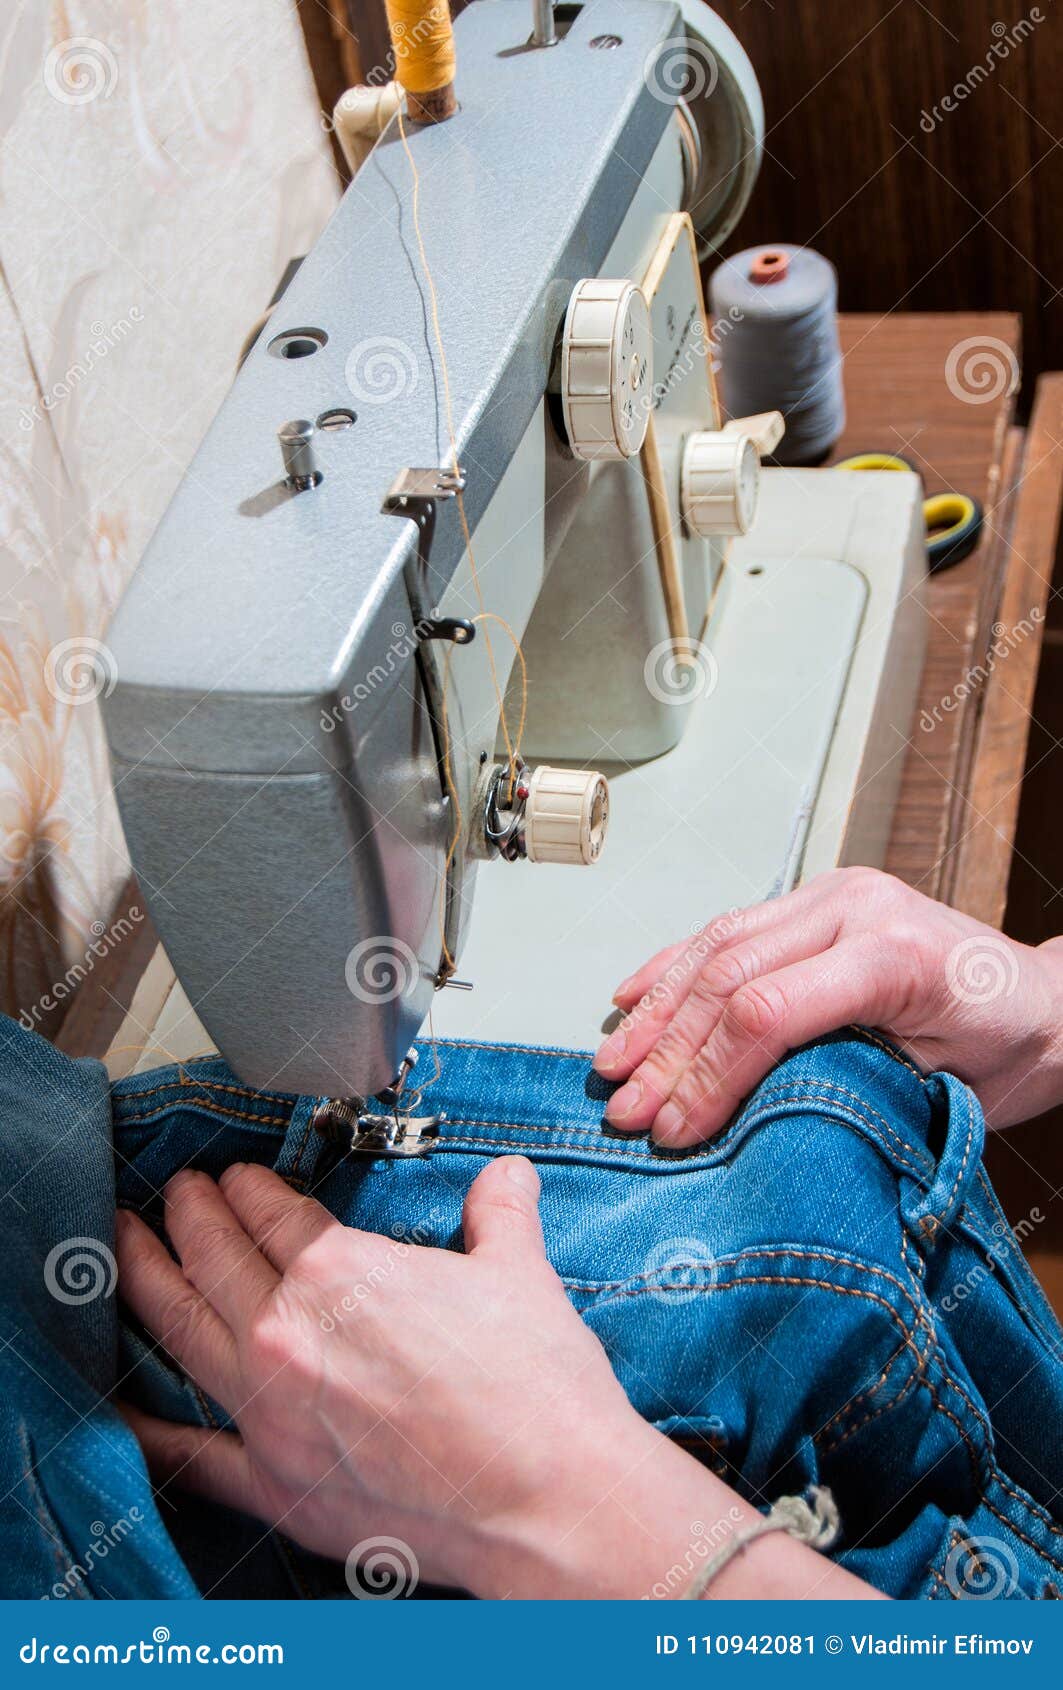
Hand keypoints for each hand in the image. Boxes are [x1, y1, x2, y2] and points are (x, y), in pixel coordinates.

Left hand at [115, 1159, 746, 1597]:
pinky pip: (191, 1452)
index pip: (274, 1213)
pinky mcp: (275, 1483)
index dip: (250, 1187)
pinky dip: (149, 1427)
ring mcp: (270, 1412)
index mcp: (342, 1273)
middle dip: (191, 1215)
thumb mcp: (520, 1274)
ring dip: (147, 1279)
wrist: (549, 1499)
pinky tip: (121, 1403)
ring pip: (182, 1330)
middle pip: (215, 1257)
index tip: (239, 1178)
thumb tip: (506, 1176)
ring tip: (124, 1246)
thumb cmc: (536, 1389)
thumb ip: (499, 1215)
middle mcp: (288, 1334)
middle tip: (179, 1194)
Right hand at [594, 866, 1062, 1146]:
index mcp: (895, 956)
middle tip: (628, 1111)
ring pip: (716, 945)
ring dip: (656, 1010)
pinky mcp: (817, 900)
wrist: (1044, 1003)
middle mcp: (857, 908)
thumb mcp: (939, 1092)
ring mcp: (833, 895)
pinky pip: (729, 927)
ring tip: (613, 1065)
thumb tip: (744, 1127)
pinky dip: (673, 965)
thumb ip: (844, 1092)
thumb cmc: (1007, 1051)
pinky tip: (633, 995)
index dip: (710, 1078)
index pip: (767, 1012)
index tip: (677, 1131)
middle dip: (668, 1053)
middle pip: (729, 978)